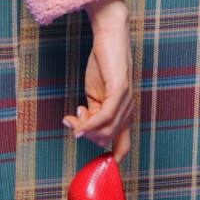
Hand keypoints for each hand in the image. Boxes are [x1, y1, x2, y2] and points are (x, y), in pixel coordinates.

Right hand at [62, 0, 132, 163]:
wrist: (110, 35)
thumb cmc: (103, 61)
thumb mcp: (96, 92)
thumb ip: (92, 112)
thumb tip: (81, 130)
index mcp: (123, 111)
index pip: (123, 144)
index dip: (113, 158)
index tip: (98, 164)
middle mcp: (127, 109)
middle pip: (106, 140)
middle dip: (85, 136)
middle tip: (72, 121)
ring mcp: (125, 101)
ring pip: (105, 132)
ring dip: (84, 130)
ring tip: (72, 118)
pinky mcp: (119, 91)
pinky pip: (105, 118)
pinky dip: (89, 125)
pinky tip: (76, 125)